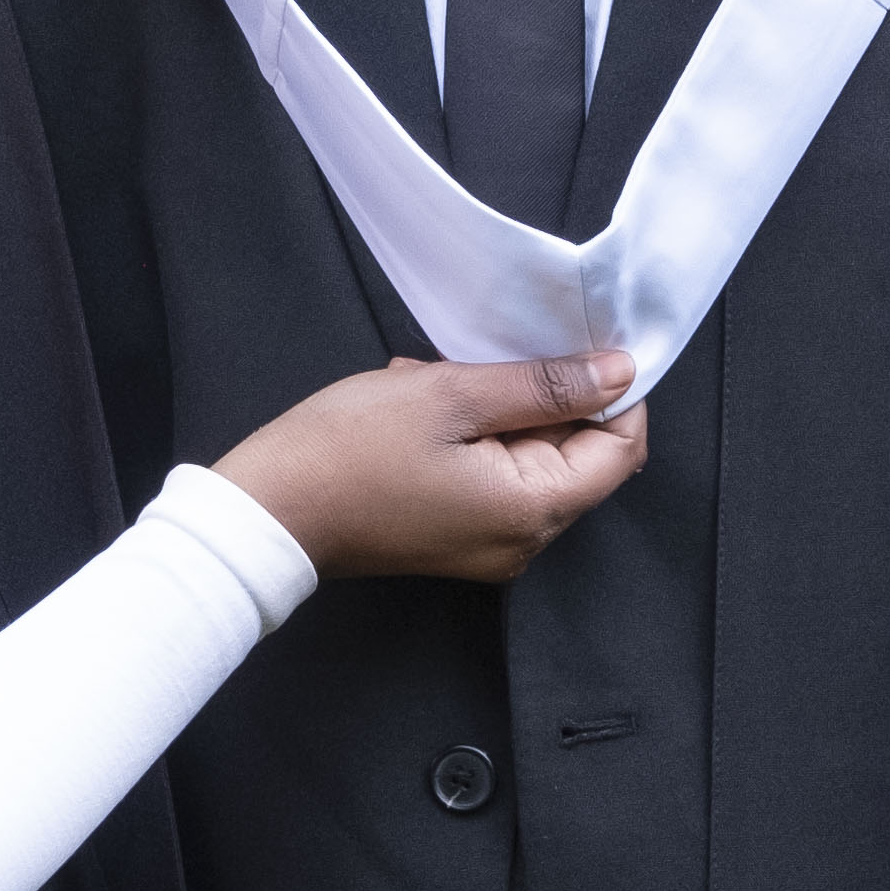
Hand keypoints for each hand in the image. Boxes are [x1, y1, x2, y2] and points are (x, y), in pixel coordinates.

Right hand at [219, 354, 645, 584]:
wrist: (269, 509)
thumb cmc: (351, 448)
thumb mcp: (454, 395)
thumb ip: (544, 384)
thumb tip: (619, 372)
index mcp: (533, 511)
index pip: (620, 448)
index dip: (612, 392)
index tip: (574, 346)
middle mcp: (522, 542)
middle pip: (576, 455)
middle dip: (539, 397)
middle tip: (477, 362)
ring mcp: (488, 544)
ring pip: (529, 458)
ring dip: (495, 408)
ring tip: (433, 382)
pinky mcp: (456, 537)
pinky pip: (492, 475)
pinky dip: (470, 433)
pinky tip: (420, 404)